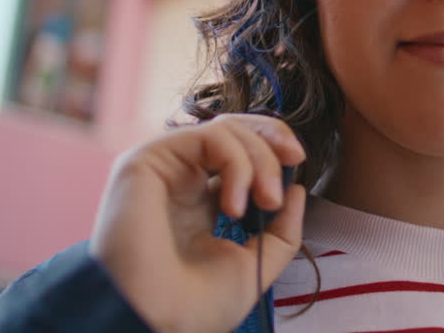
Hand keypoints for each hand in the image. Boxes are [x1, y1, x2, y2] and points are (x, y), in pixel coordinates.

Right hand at [89, 114, 306, 332]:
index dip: (271, 150)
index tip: (298, 165)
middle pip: (232, 130)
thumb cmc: (195, 307)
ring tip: (266, 201)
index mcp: (198, 203)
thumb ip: (281, 230)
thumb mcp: (255, 264)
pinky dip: (238, 162)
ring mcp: (162, 169)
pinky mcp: (146, 161)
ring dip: (260, 157)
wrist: (154, 323)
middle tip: (295, 160)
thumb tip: (296, 190)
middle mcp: (178, 181)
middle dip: (272, 138)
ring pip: (224, 129)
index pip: (236, 153)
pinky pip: (208, 136)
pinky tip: (235, 205)